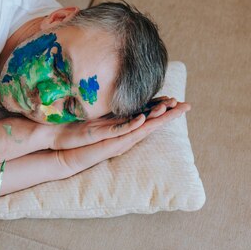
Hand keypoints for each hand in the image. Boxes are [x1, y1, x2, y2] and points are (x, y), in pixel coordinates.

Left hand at [57, 101, 190, 173]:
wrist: (64, 148)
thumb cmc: (80, 134)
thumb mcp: (98, 120)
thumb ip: (110, 113)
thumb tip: (120, 102)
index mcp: (124, 129)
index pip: (149, 117)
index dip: (164, 110)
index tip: (178, 100)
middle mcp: (124, 135)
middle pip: (151, 124)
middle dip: (169, 115)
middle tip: (186, 106)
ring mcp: (116, 139)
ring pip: (141, 128)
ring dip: (155, 119)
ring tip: (170, 109)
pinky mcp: (105, 141)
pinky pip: (121, 132)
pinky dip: (132, 126)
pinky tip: (142, 119)